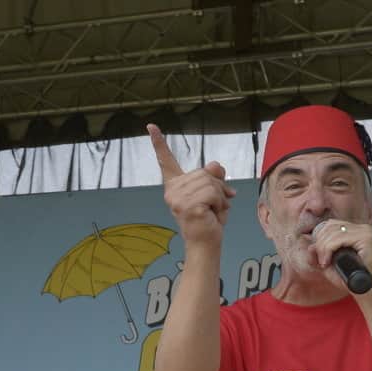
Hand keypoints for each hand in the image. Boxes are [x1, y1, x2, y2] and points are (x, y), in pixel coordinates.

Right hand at [148, 123, 236, 248]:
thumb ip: (213, 174)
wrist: (205, 243)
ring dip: (221, 196)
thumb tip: (215, 167)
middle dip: (218, 186)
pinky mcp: (188, 206)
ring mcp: (178, 199)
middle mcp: (172, 190)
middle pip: (205, 172)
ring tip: (214, 210)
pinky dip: (220, 203)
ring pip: (211, 182)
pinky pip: (213, 193)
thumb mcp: (212, 192)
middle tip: (216, 204)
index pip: (166, 161)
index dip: (159, 143)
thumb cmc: (208, 219)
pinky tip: (213, 214)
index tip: (150, 125)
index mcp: (175, 185)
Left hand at [310, 218, 371, 294]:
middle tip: (321, 261)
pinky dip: (328, 250)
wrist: (361, 289)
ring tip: (324, 263)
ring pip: (333, 233)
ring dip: (323, 249)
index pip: (330, 224)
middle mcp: (361, 228)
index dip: (319, 238)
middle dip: (320, 245)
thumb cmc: (347, 278)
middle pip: (330, 227)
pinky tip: (328, 262)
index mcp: (354, 230)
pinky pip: (339, 239)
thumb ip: (317, 255)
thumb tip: (310, 247)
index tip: (319, 256)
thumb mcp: (328, 264)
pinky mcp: (366, 239)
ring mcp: (365, 232)